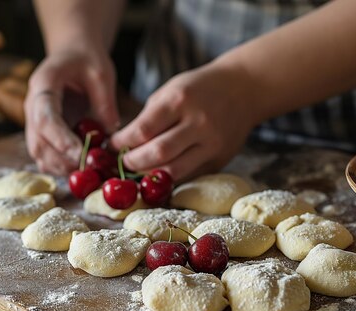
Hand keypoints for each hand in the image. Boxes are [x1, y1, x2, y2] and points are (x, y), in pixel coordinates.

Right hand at [25, 47, 118, 175]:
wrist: (72, 54)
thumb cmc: (86, 59)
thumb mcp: (101, 72)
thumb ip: (105, 102)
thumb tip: (109, 133)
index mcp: (43, 85)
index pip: (45, 118)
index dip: (60, 139)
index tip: (79, 153)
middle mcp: (32, 105)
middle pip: (38, 141)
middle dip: (63, 159)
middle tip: (90, 168)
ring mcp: (34, 121)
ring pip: (39, 154)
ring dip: (62, 166)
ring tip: (89, 170)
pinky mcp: (42, 133)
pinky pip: (45, 156)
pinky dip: (61, 166)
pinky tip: (82, 167)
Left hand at [110, 63, 255, 181]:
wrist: (244, 89)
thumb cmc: (199, 88)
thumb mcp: (171, 90)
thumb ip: (149, 116)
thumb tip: (122, 144)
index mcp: (181, 100)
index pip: (144, 129)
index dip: (123, 142)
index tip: (112, 146)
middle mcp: (199, 122)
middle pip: (158, 153)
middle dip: (134, 162)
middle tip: (123, 163)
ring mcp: (212, 144)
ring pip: (175, 171)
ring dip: (150, 176)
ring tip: (137, 172)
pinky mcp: (220, 160)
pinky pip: (190, 175)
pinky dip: (171, 178)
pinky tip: (159, 175)